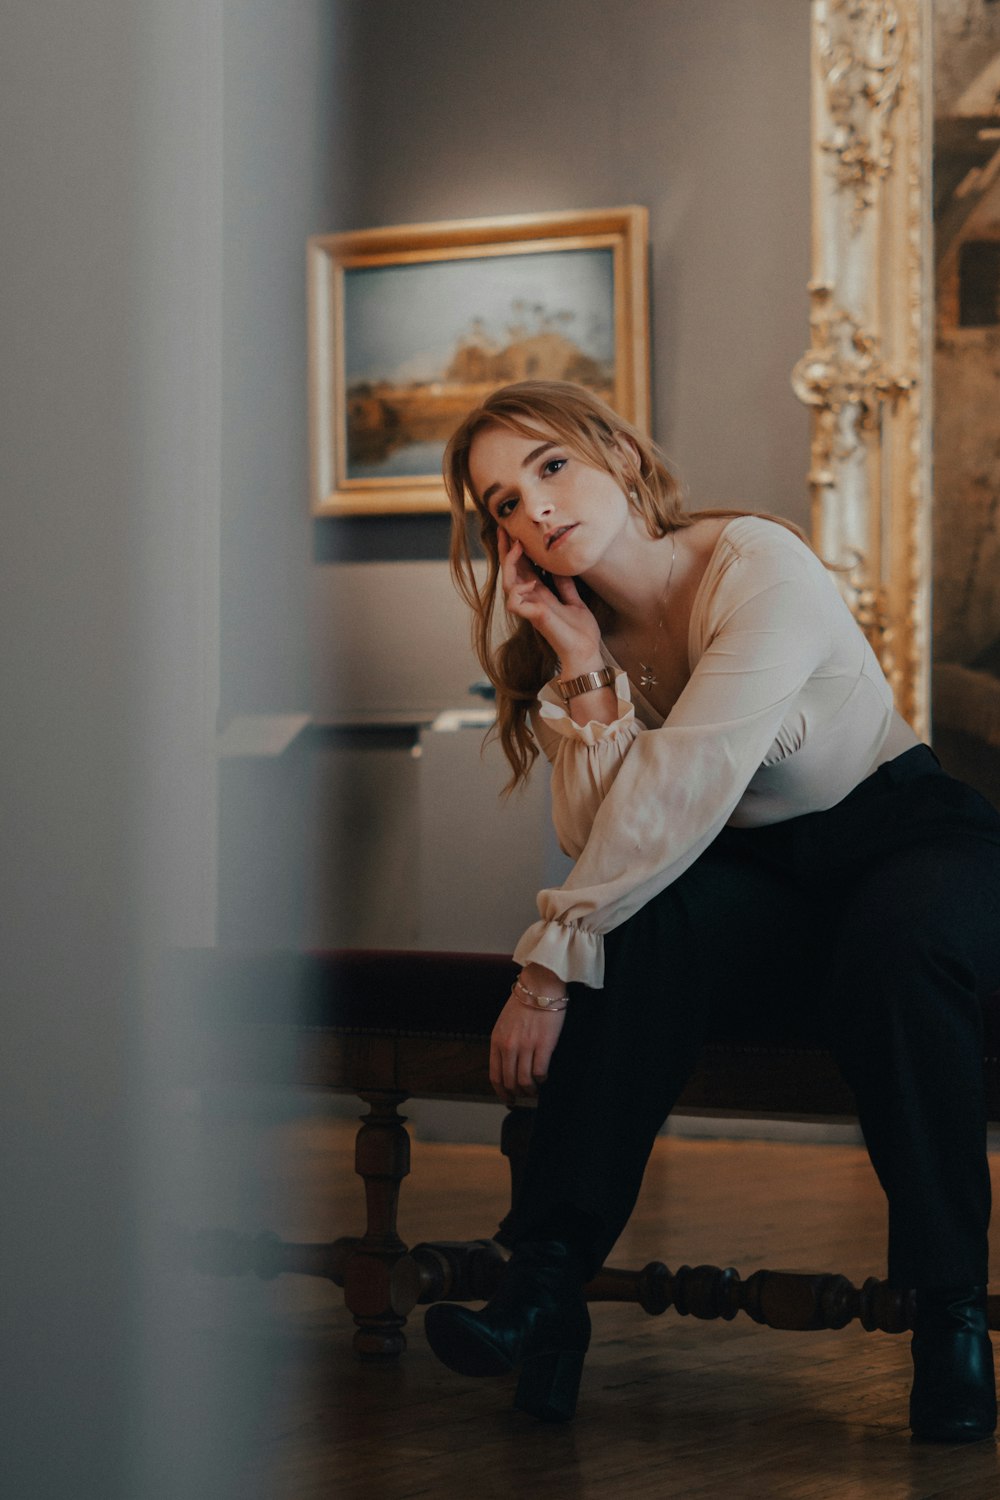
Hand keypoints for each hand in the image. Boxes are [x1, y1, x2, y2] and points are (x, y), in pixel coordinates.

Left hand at [489, 966, 568, 1103]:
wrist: (540, 986)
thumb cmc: (524, 1003)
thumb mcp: (504, 1024)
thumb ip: (503, 1044)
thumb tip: (508, 1067)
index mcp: (497, 1041)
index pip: (495, 1076)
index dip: (501, 1092)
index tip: (508, 1099)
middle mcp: (508, 1046)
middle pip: (510, 1082)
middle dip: (517, 1094)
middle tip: (524, 1096)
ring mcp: (525, 1046)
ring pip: (525, 1081)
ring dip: (531, 1090)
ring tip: (536, 1089)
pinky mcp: (543, 1045)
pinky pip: (540, 1072)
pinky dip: (542, 1079)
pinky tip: (545, 1076)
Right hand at [498, 529, 601, 667]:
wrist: (587, 652)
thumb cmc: (581, 631)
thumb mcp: (575, 601)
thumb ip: (565, 585)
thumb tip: (561, 566)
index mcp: (541, 594)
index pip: (523, 568)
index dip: (517, 550)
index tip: (515, 530)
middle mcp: (532, 599)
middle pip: (511, 571)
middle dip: (506, 550)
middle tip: (505, 528)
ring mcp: (530, 608)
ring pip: (507, 583)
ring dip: (510, 563)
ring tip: (517, 546)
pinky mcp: (533, 618)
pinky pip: (514, 602)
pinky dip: (517, 590)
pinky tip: (529, 582)